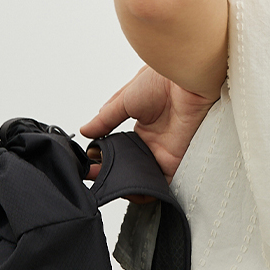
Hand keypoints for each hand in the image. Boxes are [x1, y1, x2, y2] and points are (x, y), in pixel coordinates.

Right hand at [80, 64, 217, 186]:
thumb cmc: (161, 79)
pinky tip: (129, 188)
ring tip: (107, 182)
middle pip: (130, 165)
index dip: (104, 156)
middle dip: (112, 172)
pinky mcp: (173, 161)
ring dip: (126, 183)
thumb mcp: (124, 99)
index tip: (89, 162)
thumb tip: (86, 130)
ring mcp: (162, 151)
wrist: (184, 79)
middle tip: (95, 176)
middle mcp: (152, 140)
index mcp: (141, 124)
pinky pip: (159, 183)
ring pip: (142, 177)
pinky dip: (145, 190)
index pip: (120, 148)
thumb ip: (105, 119)